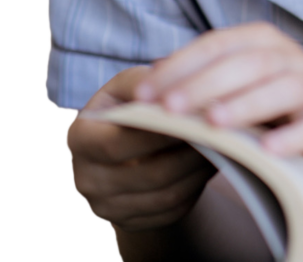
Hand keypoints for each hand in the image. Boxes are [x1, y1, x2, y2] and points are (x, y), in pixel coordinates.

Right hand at [66, 65, 216, 231]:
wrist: (120, 141)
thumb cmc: (126, 104)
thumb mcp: (128, 85)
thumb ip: (145, 82)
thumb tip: (170, 79)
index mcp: (79, 139)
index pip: (118, 144)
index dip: (159, 134)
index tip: (193, 118)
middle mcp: (86, 180)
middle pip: (148, 174)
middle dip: (188, 154)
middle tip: (218, 136)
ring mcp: (107, 207)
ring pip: (165, 196)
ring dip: (198, 172)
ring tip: (223, 148)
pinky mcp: (131, 223)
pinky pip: (171, 212)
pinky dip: (195, 189)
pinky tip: (210, 166)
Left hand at [133, 22, 302, 170]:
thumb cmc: (275, 97)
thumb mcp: (240, 79)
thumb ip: (202, 75)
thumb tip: (150, 76)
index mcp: (260, 39)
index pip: (215, 45)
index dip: (179, 66)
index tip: (144, 94)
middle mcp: (288, 56)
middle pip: (246, 64)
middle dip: (205, 85)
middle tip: (170, 108)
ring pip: (283, 88)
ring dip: (248, 104)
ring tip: (214, 123)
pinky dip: (292, 137)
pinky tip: (268, 150)